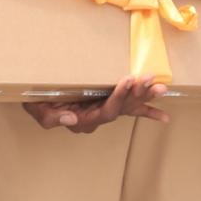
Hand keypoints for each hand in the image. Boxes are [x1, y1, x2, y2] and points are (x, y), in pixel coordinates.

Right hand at [25, 75, 168, 132]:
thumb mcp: (38, 110)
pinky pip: (130, 109)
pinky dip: (147, 111)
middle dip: (138, 93)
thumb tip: (72, 119)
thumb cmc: (36, 101)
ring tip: (161, 87)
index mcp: (83, 120)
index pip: (106, 111)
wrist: (37, 96)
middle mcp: (97, 118)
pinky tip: (164, 117)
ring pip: (129, 106)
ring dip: (145, 96)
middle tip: (150, 79)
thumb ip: (52, 118)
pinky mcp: (108, 103)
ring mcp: (103, 111)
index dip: (119, 97)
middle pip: (123, 109)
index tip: (128, 80)